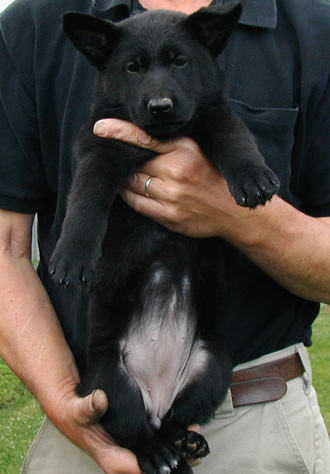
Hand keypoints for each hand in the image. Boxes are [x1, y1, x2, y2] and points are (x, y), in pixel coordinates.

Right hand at [54, 386, 202, 472]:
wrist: (77, 415)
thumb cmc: (78, 414)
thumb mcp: (81, 410)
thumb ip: (89, 407)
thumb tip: (100, 400)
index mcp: (113, 458)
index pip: (139, 469)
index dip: (158, 467)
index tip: (175, 461)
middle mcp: (126, 462)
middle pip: (154, 471)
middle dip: (176, 465)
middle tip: (197, 456)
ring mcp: (133, 456)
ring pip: (159, 465)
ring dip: (179, 458)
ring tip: (199, 450)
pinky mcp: (138, 449)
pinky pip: (158, 454)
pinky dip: (174, 448)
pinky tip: (189, 438)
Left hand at [94, 119, 246, 238]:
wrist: (236, 211)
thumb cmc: (216, 177)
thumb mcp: (199, 151)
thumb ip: (172, 145)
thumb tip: (141, 140)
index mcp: (186, 150)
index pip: (146, 138)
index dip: (120, 132)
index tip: (100, 127)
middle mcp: (177, 171)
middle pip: (135, 164)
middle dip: (125, 161)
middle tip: (117, 158)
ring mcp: (173, 196)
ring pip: (133, 185)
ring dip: (125, 180)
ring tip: (127, 175)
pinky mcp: (170, 217)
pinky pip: (139, 205)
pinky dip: (130, 197)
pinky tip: (131, 192)